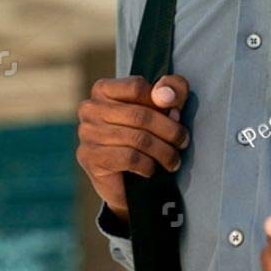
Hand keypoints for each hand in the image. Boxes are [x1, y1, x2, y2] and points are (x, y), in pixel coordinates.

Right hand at [75, 74, 189, 219]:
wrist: (125, 182)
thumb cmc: (144, 135)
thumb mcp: (164, 106)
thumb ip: (172, 89)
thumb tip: (164, 95)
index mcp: (104, 89)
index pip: (137, 87)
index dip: (162, 102)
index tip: (176, 115)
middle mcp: (90, 108)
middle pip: (141, 115)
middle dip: (170, 131)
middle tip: (183, 142)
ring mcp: (87, 134)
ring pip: (138, 139)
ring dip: (163, 152)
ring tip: (173, 160)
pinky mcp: (90, 158)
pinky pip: (129, 158)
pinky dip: (147, 165)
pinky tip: (150, 169)